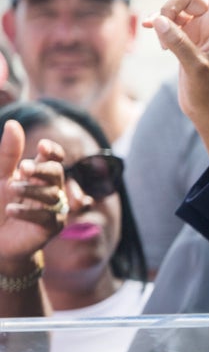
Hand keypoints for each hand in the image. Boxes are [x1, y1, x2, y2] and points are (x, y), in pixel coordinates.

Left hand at [0, 120, 65, 264]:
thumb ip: (8, 154)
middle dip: (42, 169)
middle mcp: (50, 189)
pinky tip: (12, 210)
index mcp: (39, 174)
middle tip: (23, 169)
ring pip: (52, 194)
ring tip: (10, 190)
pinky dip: (29, 212)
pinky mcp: (52, 227)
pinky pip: (47, 216)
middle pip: (57, 173)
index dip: (53, 151)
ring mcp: (54, 208)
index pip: (55, 158)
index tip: (42, 147)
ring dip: (32, 191)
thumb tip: (14, 123)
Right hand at [146, 0, 208, 171]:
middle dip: (172, 6)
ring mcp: (198, 32)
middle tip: (165, 28)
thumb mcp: (196, 69)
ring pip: (176, 8)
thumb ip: (179, 44)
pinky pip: (168, 21)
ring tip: (166, 45)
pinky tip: (150, 29)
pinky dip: (159, 24)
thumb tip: (160, 21)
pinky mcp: (186, 41)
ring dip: (165, 19)